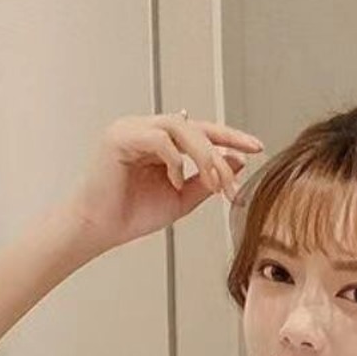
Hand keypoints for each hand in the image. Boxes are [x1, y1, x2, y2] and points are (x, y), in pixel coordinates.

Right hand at [65, 112, 262, 254]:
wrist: (99, 229)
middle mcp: (146, 128)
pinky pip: (159, 140)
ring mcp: (131, 129)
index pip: (201, 130)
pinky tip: (175, 182)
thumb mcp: (181, 199)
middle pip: (194, 126)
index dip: (230, 137)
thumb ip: (206, 181)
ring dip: (203, 155)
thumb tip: (237, 162)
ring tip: (211, 182)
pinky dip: (174, 161)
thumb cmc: (132, 214)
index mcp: (160, 140)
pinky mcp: (119, 137)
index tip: (257, 148)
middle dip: (220, 152)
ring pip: (180, 127)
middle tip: (233, 182)